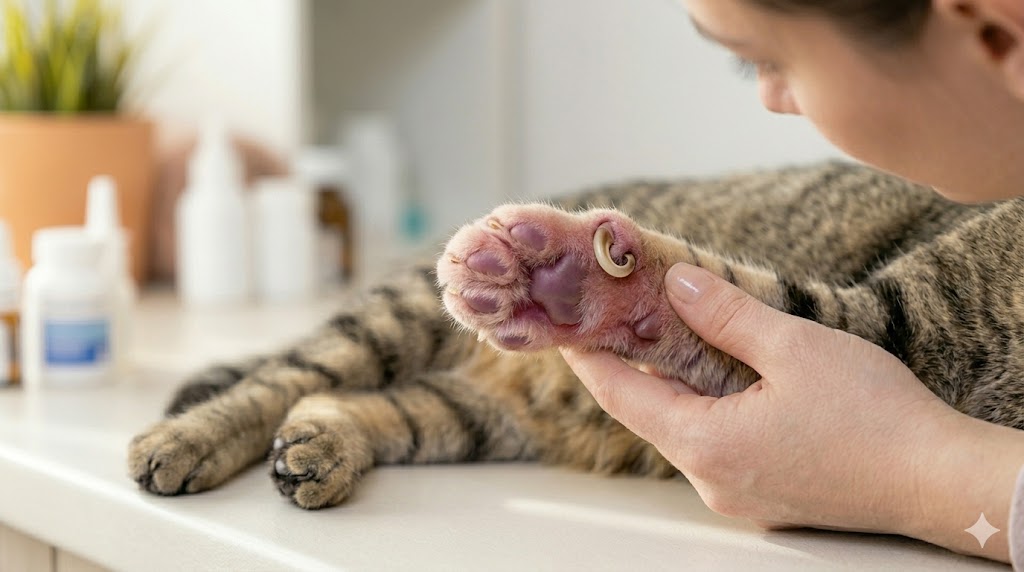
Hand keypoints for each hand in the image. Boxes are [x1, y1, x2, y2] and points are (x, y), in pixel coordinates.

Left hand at [561, 263, 963, 533]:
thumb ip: (726, 315)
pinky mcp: (766, 495)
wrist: (942, 482)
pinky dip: (707, 408)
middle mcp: (711, 479)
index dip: (589, 358)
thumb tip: (678, 286)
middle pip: (649, 413)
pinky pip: (717, 446)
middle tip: (619, 317)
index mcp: (705, 445)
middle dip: (633, 364)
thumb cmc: (876, 419)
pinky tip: (721, 376)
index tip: (566, 328)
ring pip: (685, 429)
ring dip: (674, 384)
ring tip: (669, 335)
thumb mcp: (793, 348)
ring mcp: (738, 494)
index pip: (621, 396)